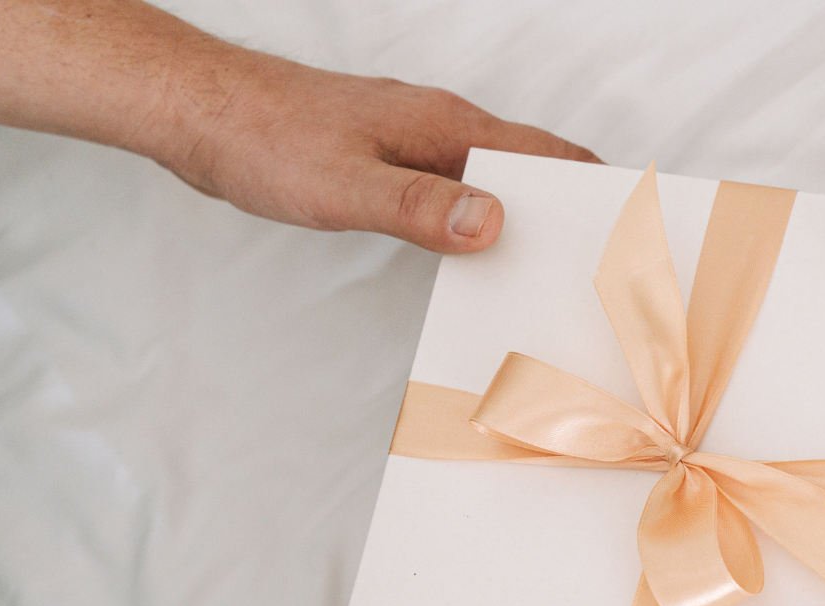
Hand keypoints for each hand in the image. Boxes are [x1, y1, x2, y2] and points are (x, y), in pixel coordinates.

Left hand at [156, 48, 600, 251]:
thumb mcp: (346, 186)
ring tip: (547, 274)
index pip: (543, 154)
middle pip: (527, 170)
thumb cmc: (264, 140)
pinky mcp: (387, 159)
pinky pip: (453, 190)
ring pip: (490, 182)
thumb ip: (421, 206)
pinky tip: (472, 254)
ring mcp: (413, 142)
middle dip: (567, 214)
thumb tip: (493, 222)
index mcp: (445, 127)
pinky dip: (476, 221)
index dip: (591, 190)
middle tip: (596, 270)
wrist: (198, 112)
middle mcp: (438, 128)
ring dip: (521, 221)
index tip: (626, 227)